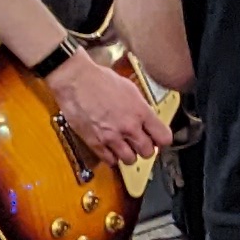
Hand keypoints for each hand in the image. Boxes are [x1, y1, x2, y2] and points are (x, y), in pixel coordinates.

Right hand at [50, 51, 170, 168]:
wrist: (75, 80)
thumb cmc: (100, 80)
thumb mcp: (130, 89)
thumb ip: (141, 108)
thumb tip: (147, 119)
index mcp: (141, 112)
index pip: (164, 138)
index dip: (161, 139)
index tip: (158, 139)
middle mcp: (129, 127)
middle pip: (148, 152)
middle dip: (146, 148)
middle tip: (140, 143)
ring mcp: (112, 137)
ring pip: (130, 160)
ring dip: (130, 155)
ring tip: (125, 147)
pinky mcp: (95, 142)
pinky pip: (110, 160)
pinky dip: (113, 158)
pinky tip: (111, 149)